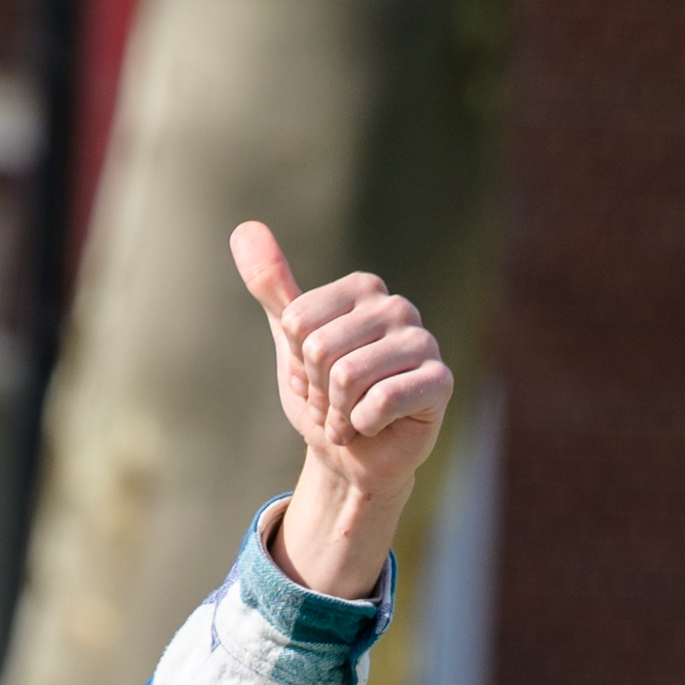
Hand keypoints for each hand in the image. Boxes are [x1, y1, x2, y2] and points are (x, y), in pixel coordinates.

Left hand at [234, 222, 455, 602]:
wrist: (353, 457)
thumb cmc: (324, 395)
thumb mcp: (290, 339)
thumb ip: (271, 286)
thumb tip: (244, 227)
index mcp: (363, 288)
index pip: (298, 322)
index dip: (295, 364)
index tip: (312, 377)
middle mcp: (397, 307)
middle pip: (319, 349)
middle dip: (314, 391)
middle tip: (332, 402)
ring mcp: (423, 342)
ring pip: (348, 376)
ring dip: (336, 413)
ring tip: (350, 416)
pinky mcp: (440, 382)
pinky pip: (381, 401)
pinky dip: (362, 426)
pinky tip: (374, 427)